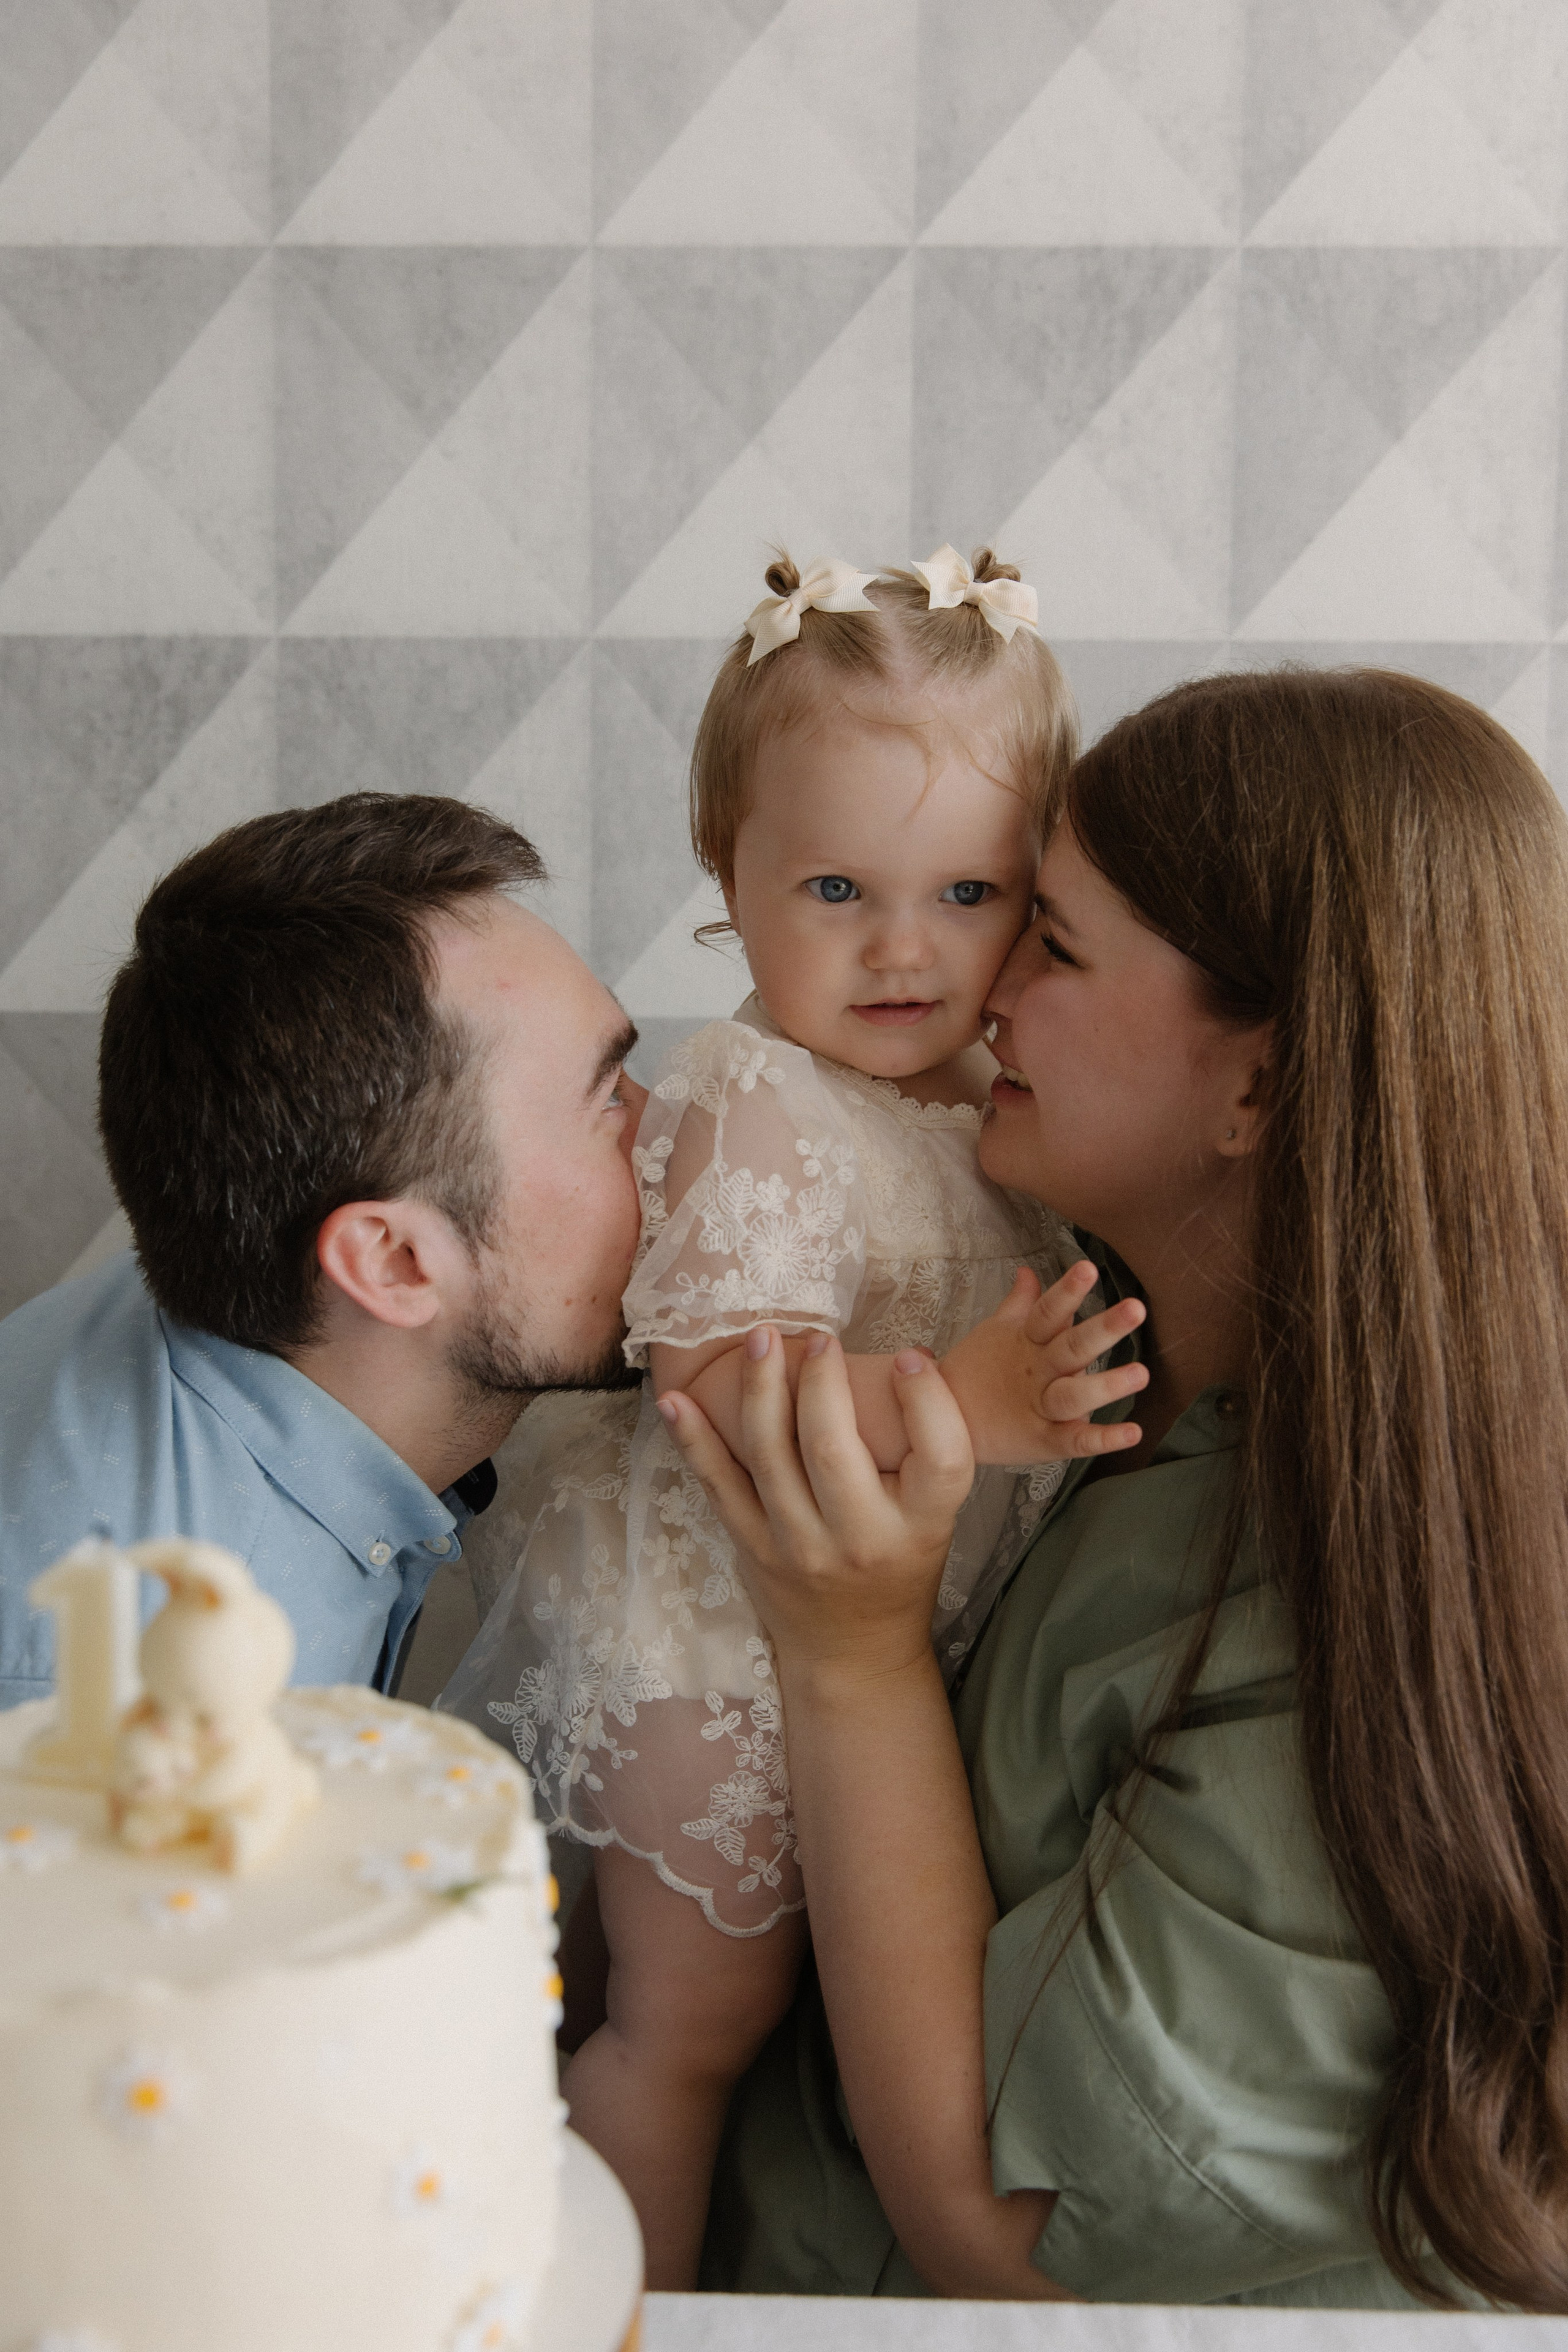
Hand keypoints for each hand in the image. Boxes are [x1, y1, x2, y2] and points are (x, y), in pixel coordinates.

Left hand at [657, 1326, 973, 1689]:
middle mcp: (861, 1539)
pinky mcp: (754, 1549)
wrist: (854, 1652)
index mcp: (922, 1525)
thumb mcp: (934, 1517)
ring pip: (770, 1455)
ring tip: (761, 1337)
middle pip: (832, 1446)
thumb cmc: (900, 1566)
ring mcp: (799, 1546)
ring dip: (759, 1388)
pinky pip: (719, 1486)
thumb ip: (924, 1452)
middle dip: (819, 1381)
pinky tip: (675, 1400)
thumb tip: (913, 1359)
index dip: (927, 1400)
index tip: (910, 1356)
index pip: (940, 1456)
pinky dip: (694, 1440)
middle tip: (819, 1340)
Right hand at [939, 1260, 1146, 1464]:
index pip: (1047, 1312)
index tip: (1088, 1268)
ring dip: (1106, 1385)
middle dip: (1103, 1329)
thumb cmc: (978, 1372)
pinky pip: (1076, 1441)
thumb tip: (1028, 1271)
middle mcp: (1036, 1372)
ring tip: (1142, 1373)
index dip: (1066, 1291)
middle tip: (1136, 1309)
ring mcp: (1040, 1408)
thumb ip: (1019, 1303)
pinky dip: (1103, 1439)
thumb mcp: (996, 1333)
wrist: (944, 1422)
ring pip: (1073, 1395)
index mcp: (1025, 1342)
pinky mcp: (1046, 1442)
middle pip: (1070, 1348)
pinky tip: (1134, 1432)